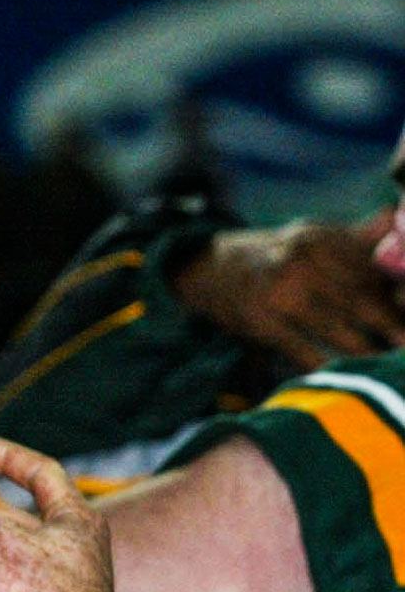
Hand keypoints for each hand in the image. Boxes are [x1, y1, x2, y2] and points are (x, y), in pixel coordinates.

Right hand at [173, 215, 404, 369]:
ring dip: (368, 353)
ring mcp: (280, 291)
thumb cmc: (273, 256)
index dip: (400, 299)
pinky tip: (345, 376)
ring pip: (341, 331)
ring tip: (388, 367)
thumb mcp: (310, 237)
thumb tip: (393, 215)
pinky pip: (305, 351)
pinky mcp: (261, 321)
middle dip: (394, 329)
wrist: (206, 267)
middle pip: (364, 302)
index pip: (375, 271)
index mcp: (320, 239)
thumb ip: (356, 236)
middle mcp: (301, 260)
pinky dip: (328, 366)